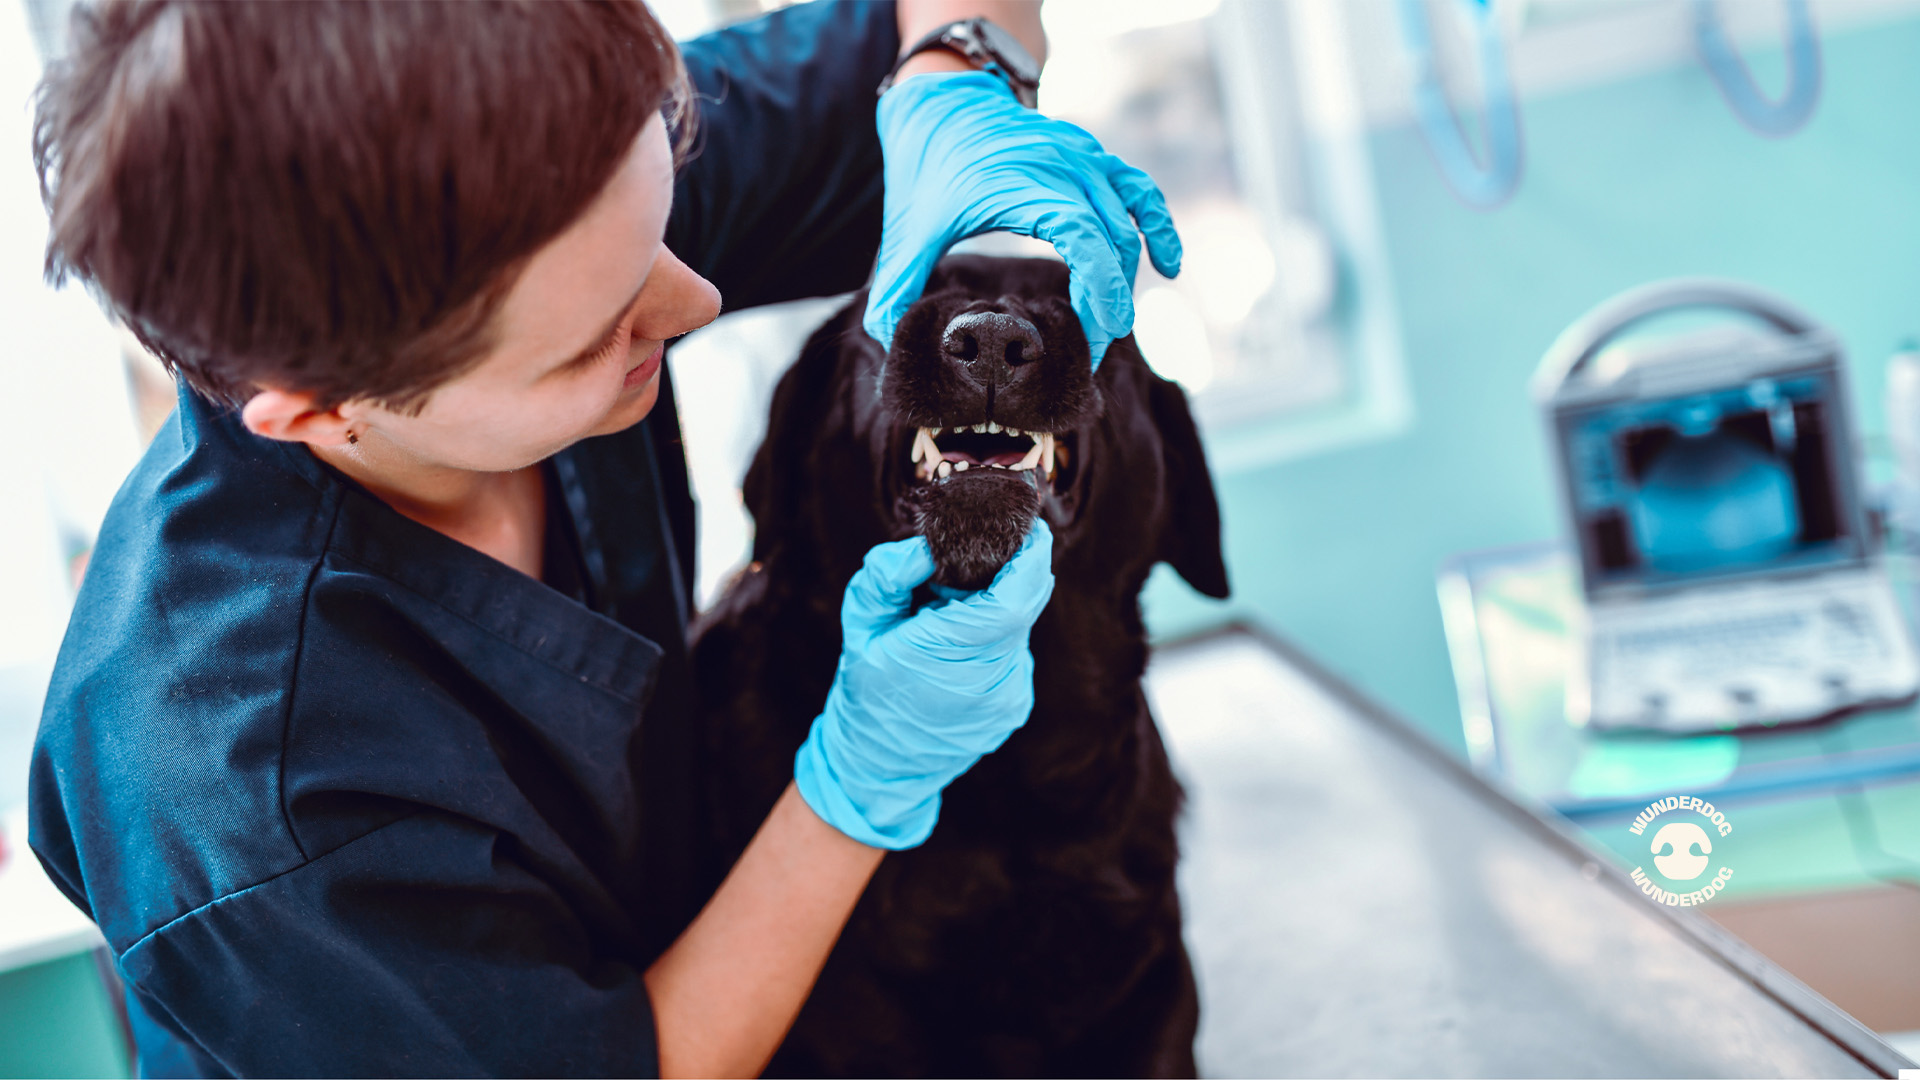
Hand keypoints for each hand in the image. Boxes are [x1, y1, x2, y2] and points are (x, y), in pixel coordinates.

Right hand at [793, 519, 1054, 848]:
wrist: (876, 768)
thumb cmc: (864, 693)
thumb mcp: (861, 625)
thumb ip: (888, 575)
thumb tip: (926, 548)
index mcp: (951, 654)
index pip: (1015, 597)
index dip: (1030, 557)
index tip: (1028, 529)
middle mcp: (992, 680)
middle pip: (1025, 606)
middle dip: (1010, 574)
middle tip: (978, 560)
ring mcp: (1008, 698)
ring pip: (1020, 629)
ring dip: (997, 610)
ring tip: (951, 616)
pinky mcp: (1014, 707)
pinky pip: (1014, 655)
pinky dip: (994, 640)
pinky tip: (958, 649)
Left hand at [863, 71, 1182, 367]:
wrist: (944, 100)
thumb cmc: (927, 167)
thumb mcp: (906, 228)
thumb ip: (895, 286)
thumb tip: (889, 341)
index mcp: (1023, 184)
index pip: (1083, 239)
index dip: (1098, 292)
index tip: (1095, 339)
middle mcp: (1065, 166)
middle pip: (1113, 242)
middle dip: (1108, 305)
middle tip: (1087, 354)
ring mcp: (1085, 157)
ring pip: (1129, 224)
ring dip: (1126, 277)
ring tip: (1108, 326)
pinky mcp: (1094, 157)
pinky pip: (1140, 193)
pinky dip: (1157, 228)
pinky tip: (1168, 265)